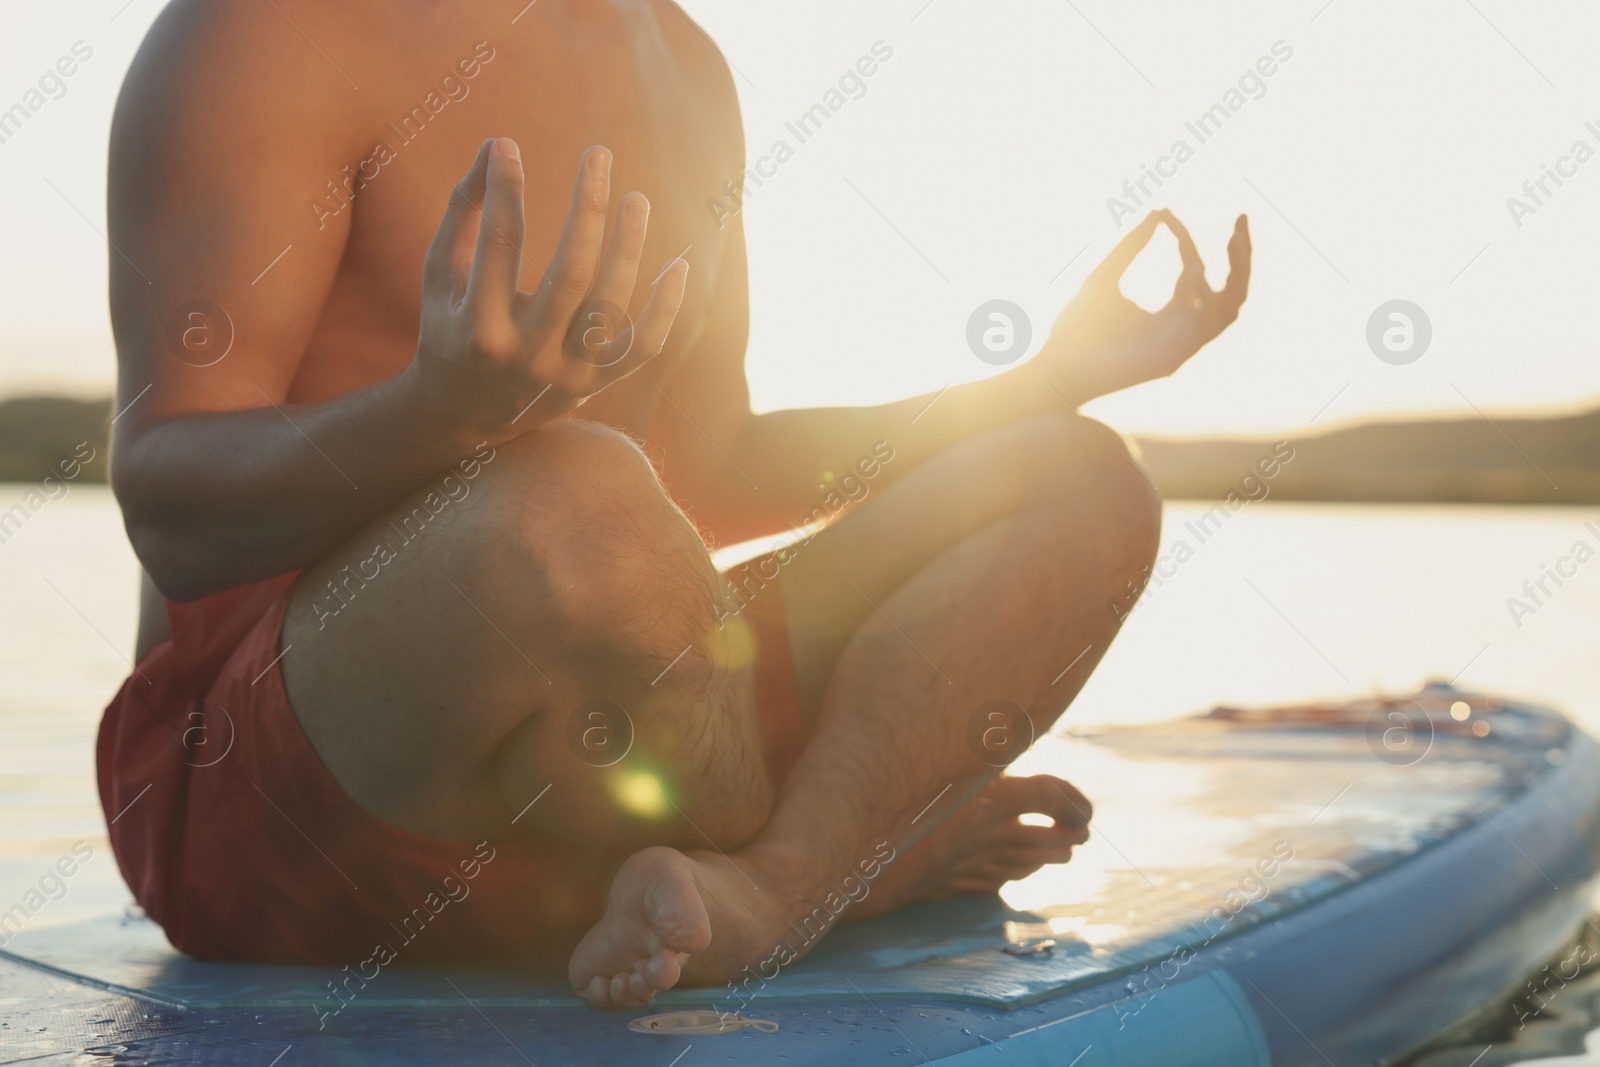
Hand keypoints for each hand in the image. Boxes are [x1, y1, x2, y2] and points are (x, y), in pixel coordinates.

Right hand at [408, 138, 688, 445]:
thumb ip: (464, 211)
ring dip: (629, 247)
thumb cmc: (451, 328)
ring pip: (610, 307)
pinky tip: (678, 265)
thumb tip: (496, 147)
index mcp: (480, 328)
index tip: (507, 146)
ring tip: (636, 198)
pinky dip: (664, 308)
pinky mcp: (594, 385)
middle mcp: (527, 354)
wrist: (463, 416)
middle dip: (587, 208)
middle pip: (570, 274)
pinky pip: (642, 347)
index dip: (505, 190)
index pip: (500, 245)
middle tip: (598, 153)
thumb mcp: (441, 275)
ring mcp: (565, 374)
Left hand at [1039, 210, 1249, 404]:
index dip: (1184, 237)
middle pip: (1231, 290)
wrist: (1057, 368)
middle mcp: (1183, 327)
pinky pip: (1207, 327)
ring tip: (1228, 241)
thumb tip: (1157, 210)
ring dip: (1237, 272)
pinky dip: (1205, 297)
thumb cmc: (1076, 329)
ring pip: (1232, 308)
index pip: (1193, 267)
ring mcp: (1182, 344)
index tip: (1167, 212)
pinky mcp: (1176, 358)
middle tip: (1241, 219)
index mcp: (1170, 310)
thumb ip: (1130, 247)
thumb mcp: (1105, 277)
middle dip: (1241, 254)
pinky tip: (1190, 272)